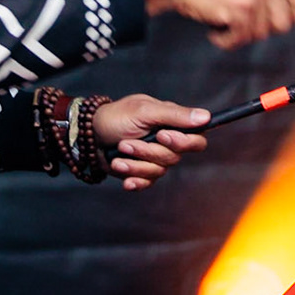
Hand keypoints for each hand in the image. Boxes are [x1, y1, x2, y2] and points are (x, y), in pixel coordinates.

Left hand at [92, 95, 208, 190]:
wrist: (88, 135)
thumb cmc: (115, 117)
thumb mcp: (144, 111)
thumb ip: (175, 115)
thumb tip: (205, 116)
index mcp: (171, 124)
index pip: (196, 139)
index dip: (183, 142)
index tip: (162, 136)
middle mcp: (167, 143)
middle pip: (174, 158)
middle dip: (148, 152)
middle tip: (127, 143)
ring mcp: (154, 159)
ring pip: (158, 172)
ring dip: (135, 164)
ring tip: (118, 153)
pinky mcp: (141, 172)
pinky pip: (146, 183)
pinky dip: (134, 179)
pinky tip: (123, 173)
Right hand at [130, 0, 294, 49]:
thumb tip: (291, 14)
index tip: (278, 23)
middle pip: (283, 24)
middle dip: (261, 29)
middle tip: (240, 22)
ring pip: (261, 34)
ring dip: (240, 35)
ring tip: (223, 19)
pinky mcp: (240, 9)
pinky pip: (241, 40)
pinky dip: (225, 41)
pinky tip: (214, 28)